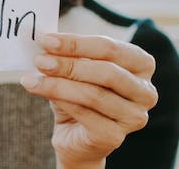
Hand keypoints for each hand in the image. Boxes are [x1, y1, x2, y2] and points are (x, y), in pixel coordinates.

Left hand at [19, 33, 158, 167]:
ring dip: (58, 84)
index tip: (46, 40)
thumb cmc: (78, 93)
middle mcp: (145, 92)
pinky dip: (59, 100)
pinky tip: (39, 90)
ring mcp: (134, 117)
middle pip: (106, 71)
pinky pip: (84, 113)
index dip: (76, 43)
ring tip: (32, 78)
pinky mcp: (115, 137)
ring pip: (93, 94)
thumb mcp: (76, 67)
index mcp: (141, 64)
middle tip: (39, 60)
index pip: (110, 48)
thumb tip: (46, 41)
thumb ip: (68, 53)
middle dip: (68, 64)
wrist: (75, 134)